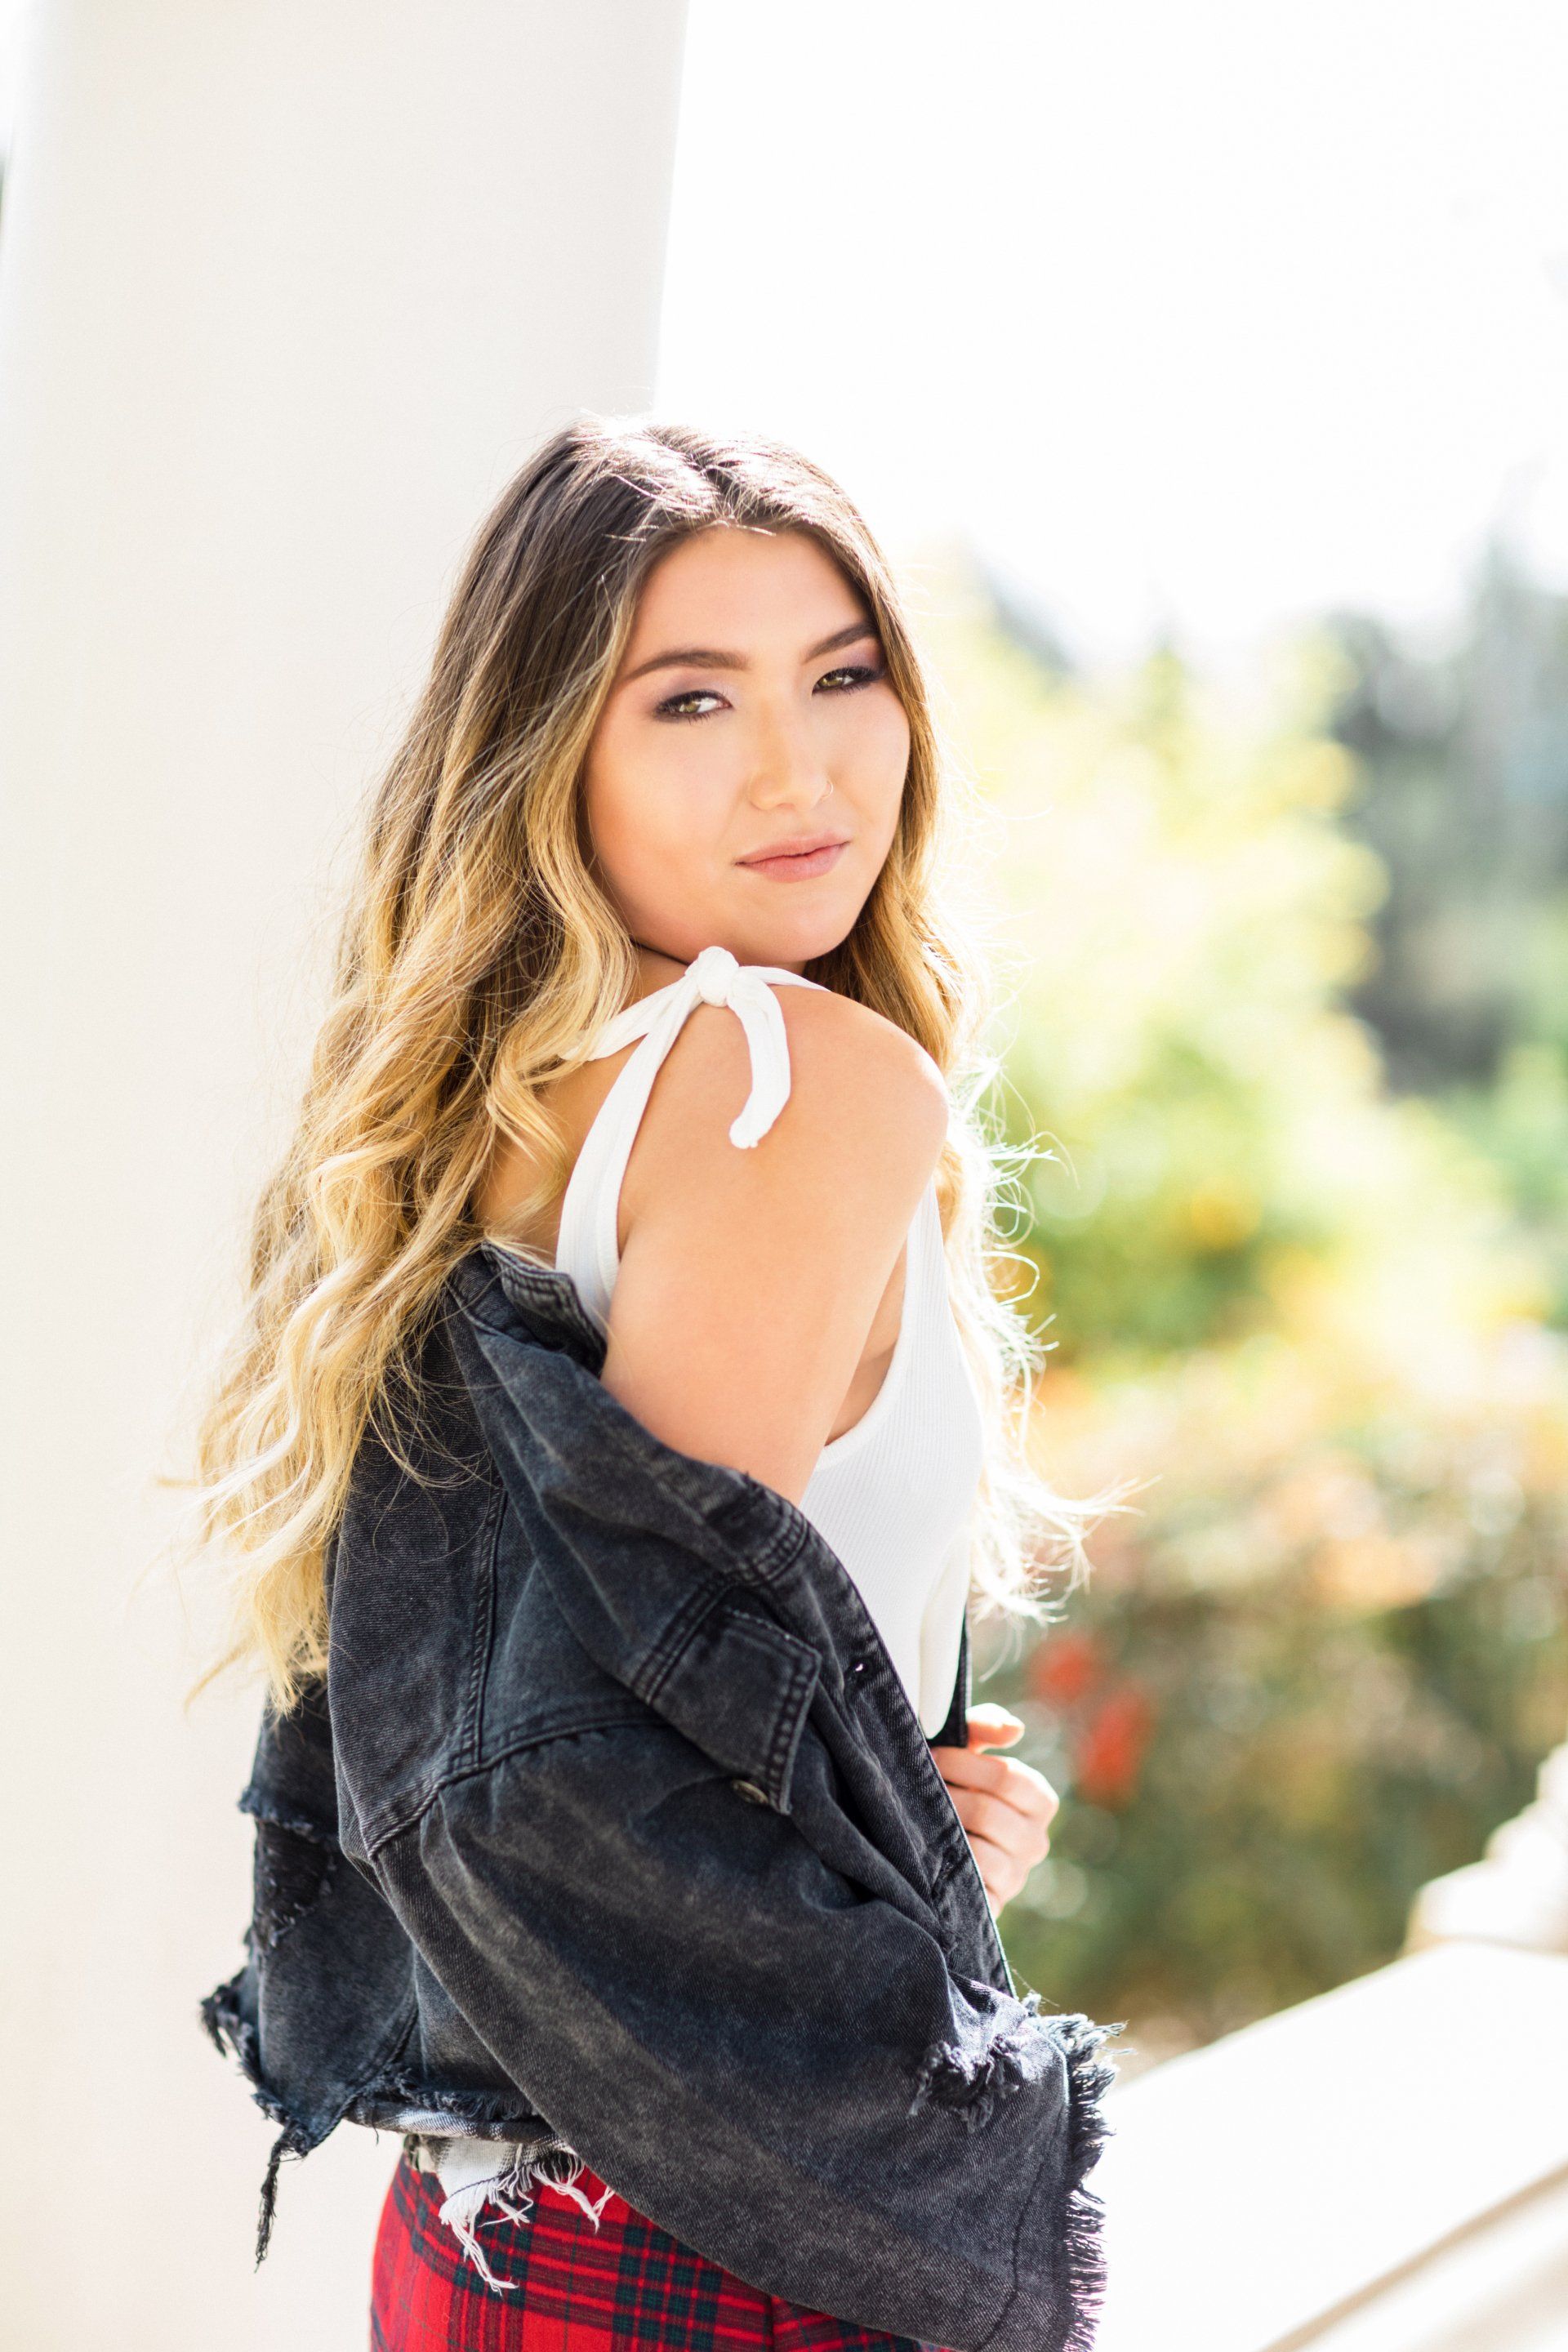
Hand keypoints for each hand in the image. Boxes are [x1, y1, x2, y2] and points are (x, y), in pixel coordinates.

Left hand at [930, 1704, 1058, 1918]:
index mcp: (1040, 1802)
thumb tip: (1014, 1729)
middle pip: (988, 1812)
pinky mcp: (994, 1906)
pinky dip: (946, 1866)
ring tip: (920, 1818)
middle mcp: (1036, 1842)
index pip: (1009, 1778)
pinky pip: (972, 1887)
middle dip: (947, 1796)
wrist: (933, 1842)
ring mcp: (1017, 1877)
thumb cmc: (955, 1784)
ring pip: (979, 1850)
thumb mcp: (968, 1749)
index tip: (934, 1757)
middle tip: (919, 1787)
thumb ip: (987, 1726)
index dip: (965, 1765)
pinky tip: (928, 1851)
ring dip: (941, 1830)